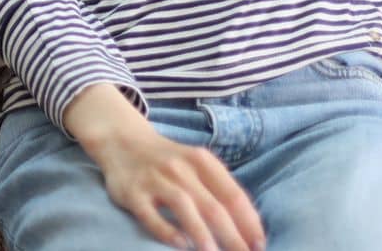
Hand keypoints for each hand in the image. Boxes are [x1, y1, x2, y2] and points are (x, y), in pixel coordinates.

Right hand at [90, 127, 264, 250]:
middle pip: (213, 205)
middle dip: (233, 237)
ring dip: (203, 234)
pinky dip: (166, 231)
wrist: (121, 140)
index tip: (260, 245)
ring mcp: (154, 179)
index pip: (233, 195)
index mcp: (201, 160)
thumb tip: (250, 226)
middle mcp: (179, 168)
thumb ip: (220, 188)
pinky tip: (181, 245)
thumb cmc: (168, 160)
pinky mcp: (132, 193)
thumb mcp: (197, 163)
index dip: (250, 223)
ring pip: (184, 206)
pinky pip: (150, 214)